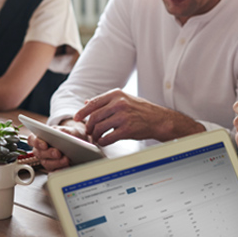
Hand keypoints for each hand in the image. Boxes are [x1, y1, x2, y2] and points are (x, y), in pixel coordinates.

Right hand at [27, 121, 88, 171]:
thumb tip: (58, 133)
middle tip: (58, 153)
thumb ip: (61, 130)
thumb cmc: (68, 135)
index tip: (45, 144)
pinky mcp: (53, 168)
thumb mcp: (66, 130)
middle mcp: (41, 150)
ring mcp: (46, 160)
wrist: (77, 142)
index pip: (32, 140)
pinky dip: (60, 170)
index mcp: (40, 138)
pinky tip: (67, 167)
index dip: (37, 142)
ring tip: (66, 159)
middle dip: (49, 153)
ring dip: (57, 162)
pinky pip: (54, 171)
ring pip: (47, 163)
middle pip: (39, 153)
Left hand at [74, 89, 203, 145]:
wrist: (159, 120)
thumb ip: (106, 101)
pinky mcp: (127, 129)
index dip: (82, 111)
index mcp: (117, 95)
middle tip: (88, 131)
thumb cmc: (142, 110)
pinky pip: (108, 137)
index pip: (93, 103)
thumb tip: (87, 102)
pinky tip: (104, 141)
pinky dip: (103, 141)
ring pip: (99, 127)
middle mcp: (119, 104)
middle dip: (89, 126)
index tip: (77, 118)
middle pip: (94, 116)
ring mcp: (123, 117)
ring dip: (95, 135)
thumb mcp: (125, 99)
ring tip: (96, 137)